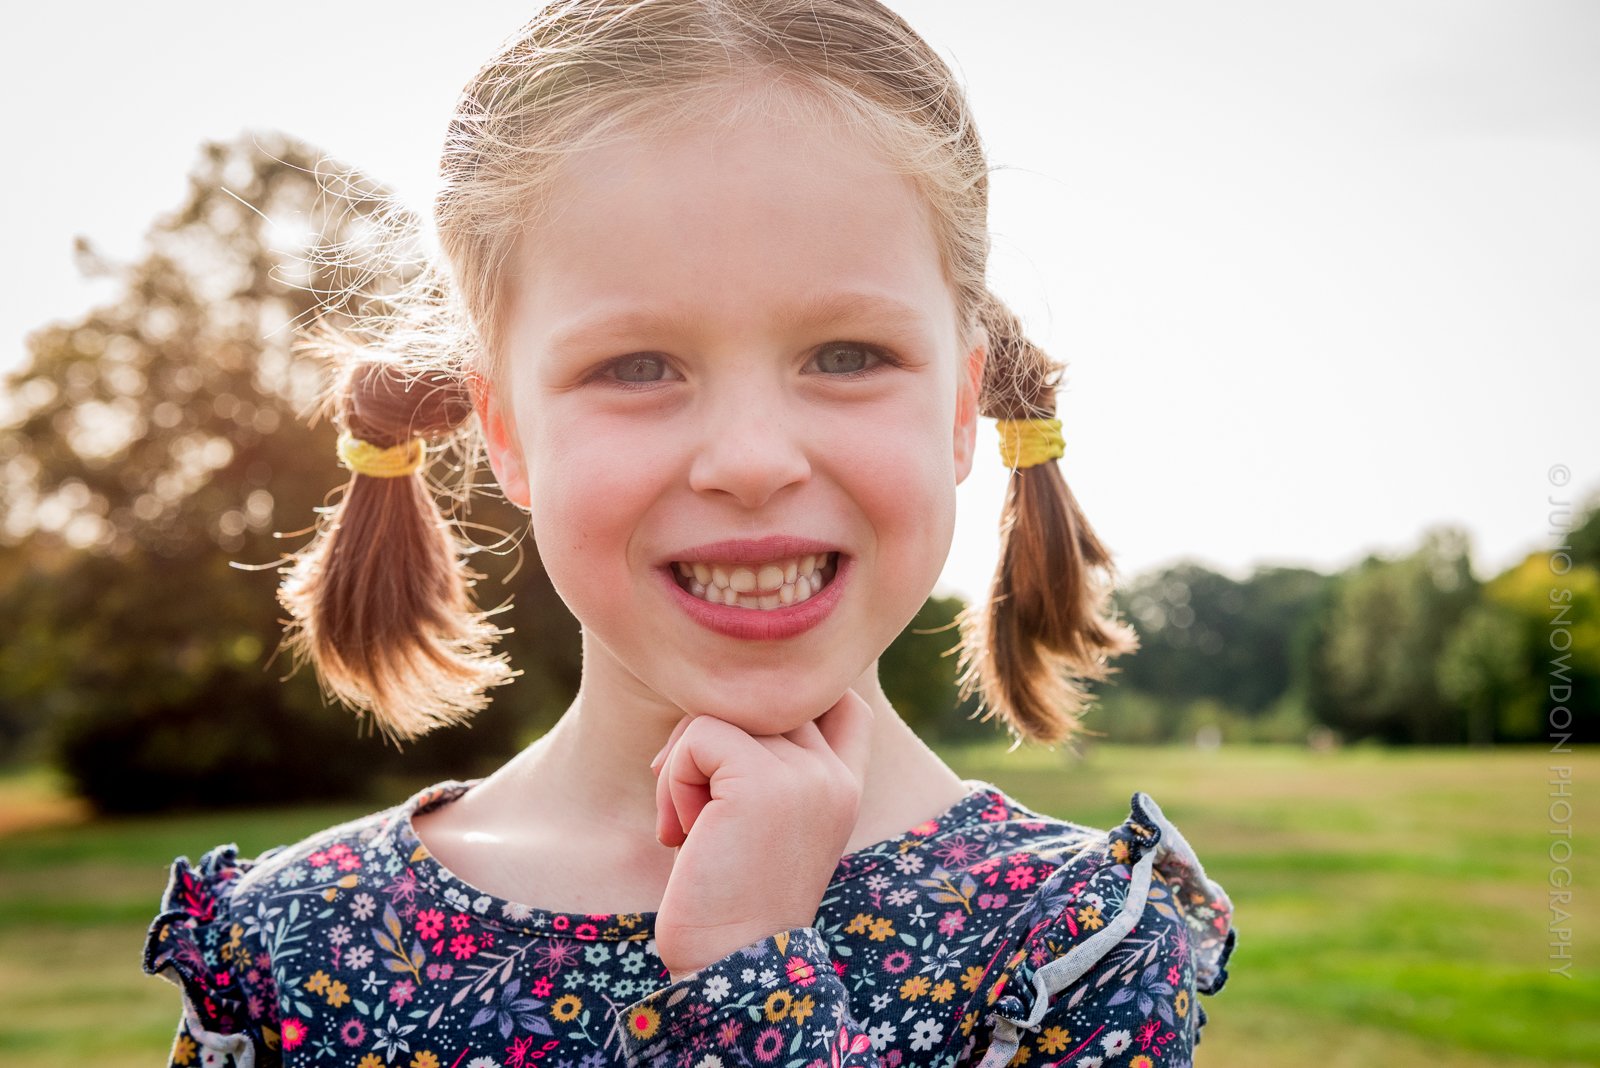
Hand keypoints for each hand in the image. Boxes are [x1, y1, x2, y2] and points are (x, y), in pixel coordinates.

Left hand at [648, 688, 874, 979]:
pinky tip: (678, 835)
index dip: (783, 707)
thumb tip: (712, 708)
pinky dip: (672, 781)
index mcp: (844, 787)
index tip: (730, 760)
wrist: (731, 971)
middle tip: (689, 801)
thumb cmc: (729, 905)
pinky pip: (698, 737)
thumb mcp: (764, 826)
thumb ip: (767, 766)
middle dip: (709, 739)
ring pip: (720, 714)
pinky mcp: (762, 782)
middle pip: (761, 700)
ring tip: (685, 825)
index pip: (839, 699)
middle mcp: (834, 775)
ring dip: (683, 765)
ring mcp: (805, 775)